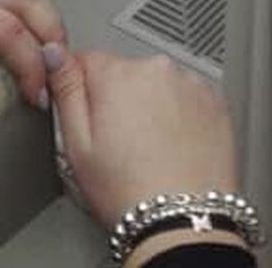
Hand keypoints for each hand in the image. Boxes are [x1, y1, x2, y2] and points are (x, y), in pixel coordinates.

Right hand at [47, 49, 237, 225]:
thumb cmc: (129, 190)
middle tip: (118, 144)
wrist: (182, 218)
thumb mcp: (78, 145)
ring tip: (149, 149)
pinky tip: (173, 146)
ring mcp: (191, 82)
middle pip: (126, 73)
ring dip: (152, 106)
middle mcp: (158, 69)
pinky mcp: (216, 99)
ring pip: (159, 85)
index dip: (81, 89)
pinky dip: (181, 115)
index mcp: (119, 76)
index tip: (87, 115)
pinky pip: (189, 97)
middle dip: (118, 100)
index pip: (88, 60)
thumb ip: (66, 91)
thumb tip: (55, 53)